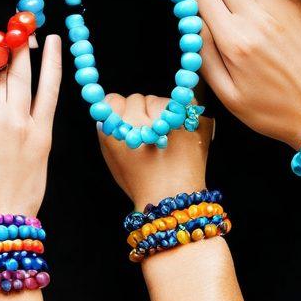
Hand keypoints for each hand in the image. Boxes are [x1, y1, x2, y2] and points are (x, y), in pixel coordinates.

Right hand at [98, 94, 212, 206]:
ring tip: (168, 139)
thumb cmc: (141, 183)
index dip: (121, 111)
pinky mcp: (190, 121)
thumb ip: (111, 130)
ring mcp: (165, 119)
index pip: (112, 100)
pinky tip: (182, 132)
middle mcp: (136, 121)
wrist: (171, 202)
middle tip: (151, 136)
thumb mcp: (113, 158)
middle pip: (138, 98)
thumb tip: (117, 108)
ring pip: (161, 100)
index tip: (129, 122)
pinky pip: (186, 102)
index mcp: (113, 130)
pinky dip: (186, 113)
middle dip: (144, 112)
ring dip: (164, 113)